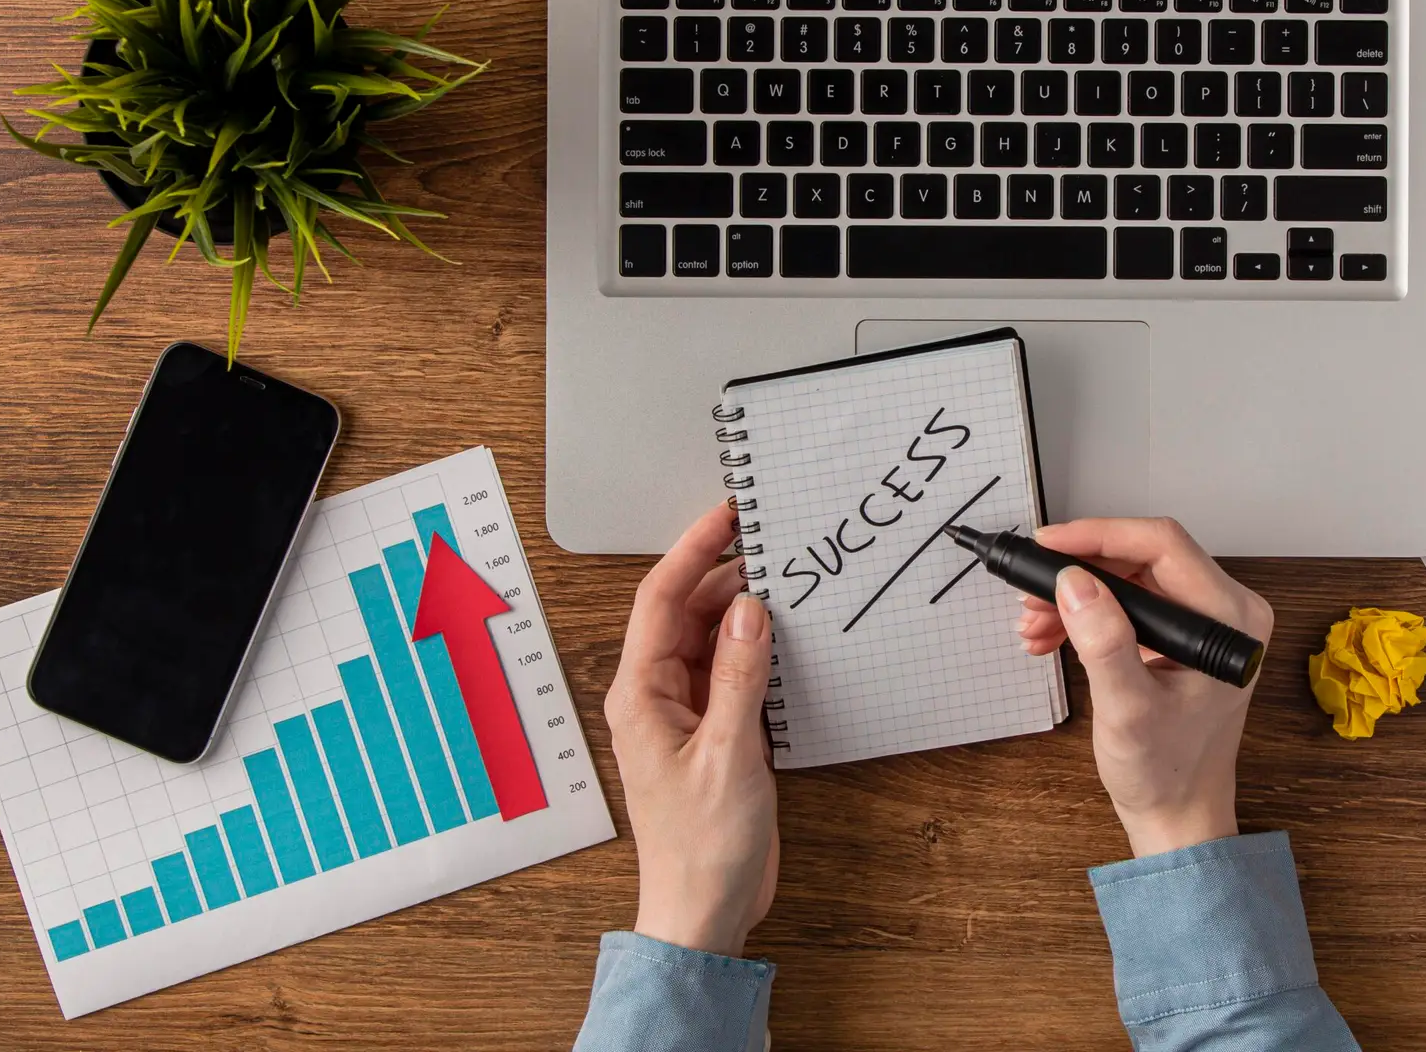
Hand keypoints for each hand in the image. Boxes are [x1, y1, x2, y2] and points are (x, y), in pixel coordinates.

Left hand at [605, 502, 778, 956]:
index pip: (660, 600)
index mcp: (640, 694)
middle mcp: (656, 695)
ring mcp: (684, 712)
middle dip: (723, 572)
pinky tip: (784, 635)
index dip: (692, 550)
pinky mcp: (713, 731)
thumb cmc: (700, 848)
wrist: (703, 911)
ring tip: (783, 577)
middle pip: (685, 611)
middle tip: (770, 539)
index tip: (726, 514)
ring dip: (741, 609)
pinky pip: (730, 670)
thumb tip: (748, 609)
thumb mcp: (728, 754)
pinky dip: (754, 647)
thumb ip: (738, 677)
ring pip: (710, 637)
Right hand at [1018, 518, 1273, 858]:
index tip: (1048, 546)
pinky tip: (1049, 635)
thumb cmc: (1166, 772)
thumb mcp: (1128, 710)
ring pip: (1128, 579)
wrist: (1177, 815)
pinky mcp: (1179, 636)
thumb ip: (1104, 644)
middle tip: (1030, 592)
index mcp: (1230, 619)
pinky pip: (1127, 604)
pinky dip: (1086, 614)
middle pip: (1141, 558)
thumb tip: (1073, 583)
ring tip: (1032, 624)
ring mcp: (1202, 622)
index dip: (1099, 536)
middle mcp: (1224, 611)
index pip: (1162, 545)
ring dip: (1075, 596)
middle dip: (1079, 572)